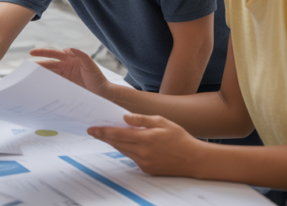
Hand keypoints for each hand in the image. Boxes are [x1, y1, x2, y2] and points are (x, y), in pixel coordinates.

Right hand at [30, 47, 110, 95]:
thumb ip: (81, 55)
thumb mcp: (91, 65)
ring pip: (49, 75)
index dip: (42, 53)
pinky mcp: (64, 87)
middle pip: (48, 65)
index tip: (31, 53)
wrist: (104, 95)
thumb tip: (68, 49)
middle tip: (26, 69)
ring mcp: (64, 78)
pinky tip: (40, 88)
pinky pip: (53, 85)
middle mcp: (65, 67)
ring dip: (40, 76)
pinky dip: (46, 86)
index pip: (54, 54)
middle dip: (37, 66)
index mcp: (70, 60)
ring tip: (30, 79)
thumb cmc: (98, 79)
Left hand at [88, 114, 205, 176]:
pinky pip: (132, 157)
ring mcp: (144, 163)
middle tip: (94, 130)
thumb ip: (142, 119)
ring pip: (123, 151)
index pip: (118, 134)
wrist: (194, 159)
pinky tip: (126, 143)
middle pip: (117, 144)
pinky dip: (127, 149)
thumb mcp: (162, 122)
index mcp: (146, 139)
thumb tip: (124, 117)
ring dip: (114, 143)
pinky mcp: (147, 169)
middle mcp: (143, 153)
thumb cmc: (179, 138)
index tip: (91, 129)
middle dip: (104, 137)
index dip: (103, 132)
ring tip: (107, 135)